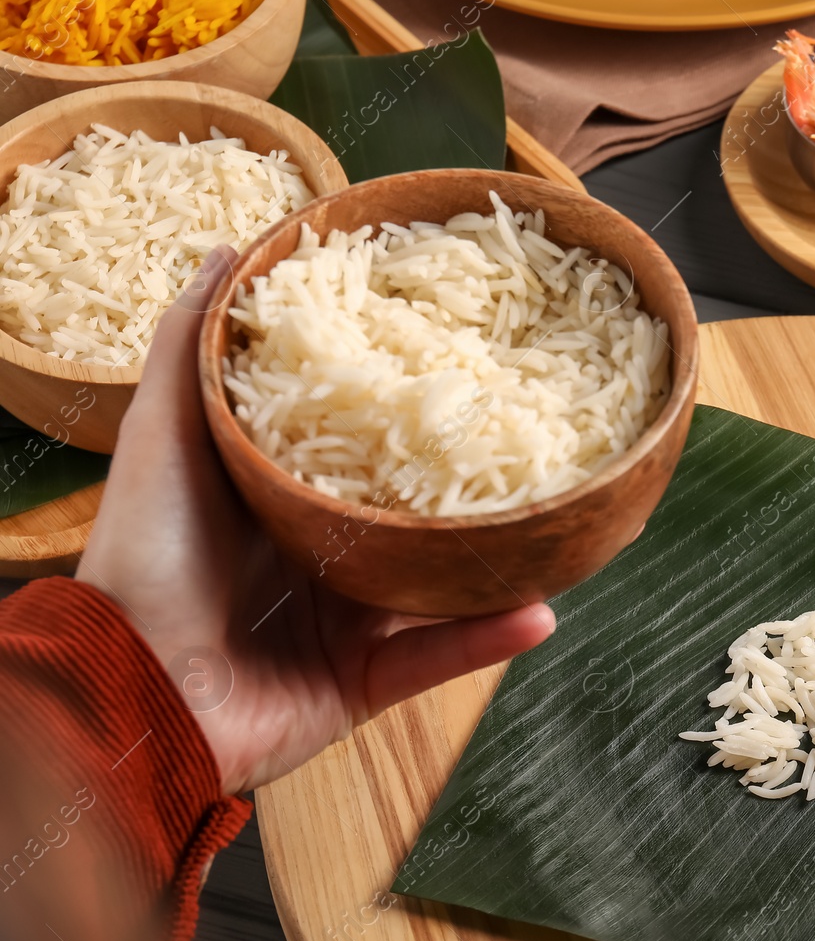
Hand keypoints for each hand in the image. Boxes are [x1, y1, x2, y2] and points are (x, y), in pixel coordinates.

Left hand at [77, 248, 555, 793]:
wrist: (132, 690)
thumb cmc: (144, 557)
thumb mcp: (163, 434)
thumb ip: (191, 347)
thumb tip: (225, 251)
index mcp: (280, 501)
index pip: (359, 444)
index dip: (405, 404)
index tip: (458, 358)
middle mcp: (320, 560)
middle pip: (410, 515)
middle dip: (469, 484)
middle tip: (530, 438)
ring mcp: (345, 626)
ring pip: (440, 588)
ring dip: (498, 564)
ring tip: (556, 524)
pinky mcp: (363, 685)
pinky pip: (438, 659)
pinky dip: (488, 639)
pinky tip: (542, 610)